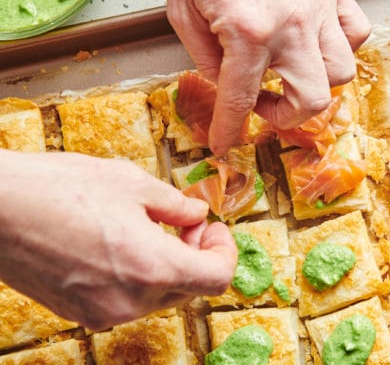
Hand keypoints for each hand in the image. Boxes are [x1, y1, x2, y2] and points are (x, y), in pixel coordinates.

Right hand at [0, 150, 236, 329]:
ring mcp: (102, 311)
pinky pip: (127, 300)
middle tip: (185, 222)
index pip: (217, 278)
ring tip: (149, 227)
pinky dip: (138, 277)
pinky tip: (120, 244)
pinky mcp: (79, 312)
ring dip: (167, 266)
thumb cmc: (59, 188)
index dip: (225, 251)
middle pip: (189, 288)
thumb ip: (176, 205)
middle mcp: (130, 301)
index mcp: (152, 268)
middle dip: (196, 254)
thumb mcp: (132, 183)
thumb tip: (197, 215)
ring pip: (158, 296)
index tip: (214, 229)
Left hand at [166, 0, 370, 154]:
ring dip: (318, 85)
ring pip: (342, 71)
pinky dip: (342, 47)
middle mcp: (291, 26)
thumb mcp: (182, 10)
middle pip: (311, 100)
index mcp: (248, 32)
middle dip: (286, 116)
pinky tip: (318, 44)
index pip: (241, 100)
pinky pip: (356, 30)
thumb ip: (205, 58)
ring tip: (293, 75)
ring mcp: (317, 7)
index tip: (226, 143)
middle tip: (265, 106)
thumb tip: (226, 84)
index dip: (230, 130)